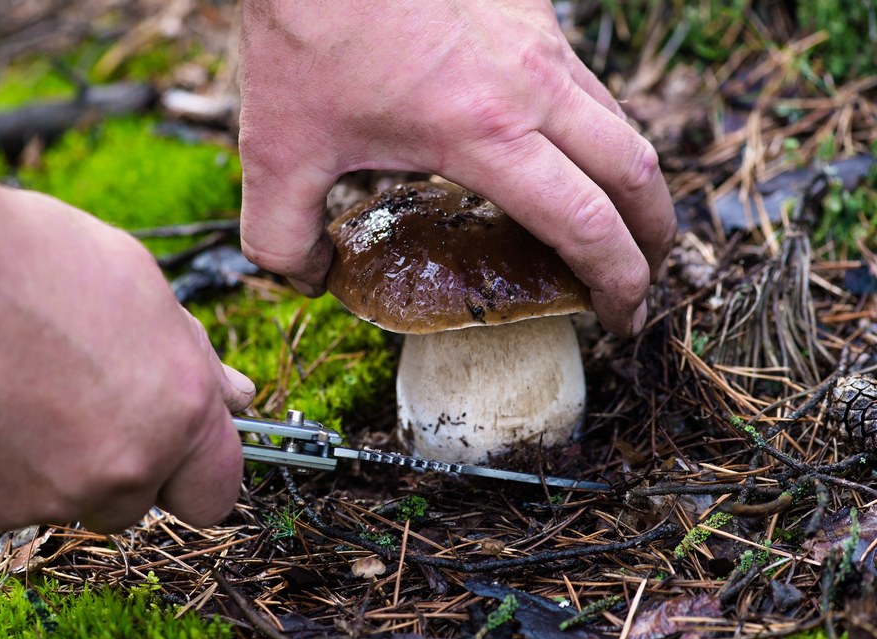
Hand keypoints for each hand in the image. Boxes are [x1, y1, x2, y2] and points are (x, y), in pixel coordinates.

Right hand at [0, 87, 253, 531]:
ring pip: (70, 500)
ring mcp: (49, 497)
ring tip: (19, 388)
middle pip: (139, 500)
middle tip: (80, 399)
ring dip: (58, 465)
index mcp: (179, 415)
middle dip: (122, 463)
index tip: (177, 453)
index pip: (217, 492)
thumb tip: (239, 398)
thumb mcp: (143, 290)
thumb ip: (197, 361)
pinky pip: (3, 499)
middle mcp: (124, 469)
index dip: (197, 470)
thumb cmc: (34, 261)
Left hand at [238, 0, 675, 335]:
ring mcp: (538, 40)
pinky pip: (584, 82)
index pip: (586, 224)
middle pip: (635, 172)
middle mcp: (531, 86)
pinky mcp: (529, 9)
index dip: (618, 282)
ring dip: (630, 182)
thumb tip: (313, 279)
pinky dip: (594, 132)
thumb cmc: (300, 35)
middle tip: (638, 279)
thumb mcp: (274, 154)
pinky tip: (558, 152)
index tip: (620, 319)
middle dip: (653, 239)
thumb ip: (282, 240)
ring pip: (619, 122)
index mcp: (484, 134)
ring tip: (612, 223)